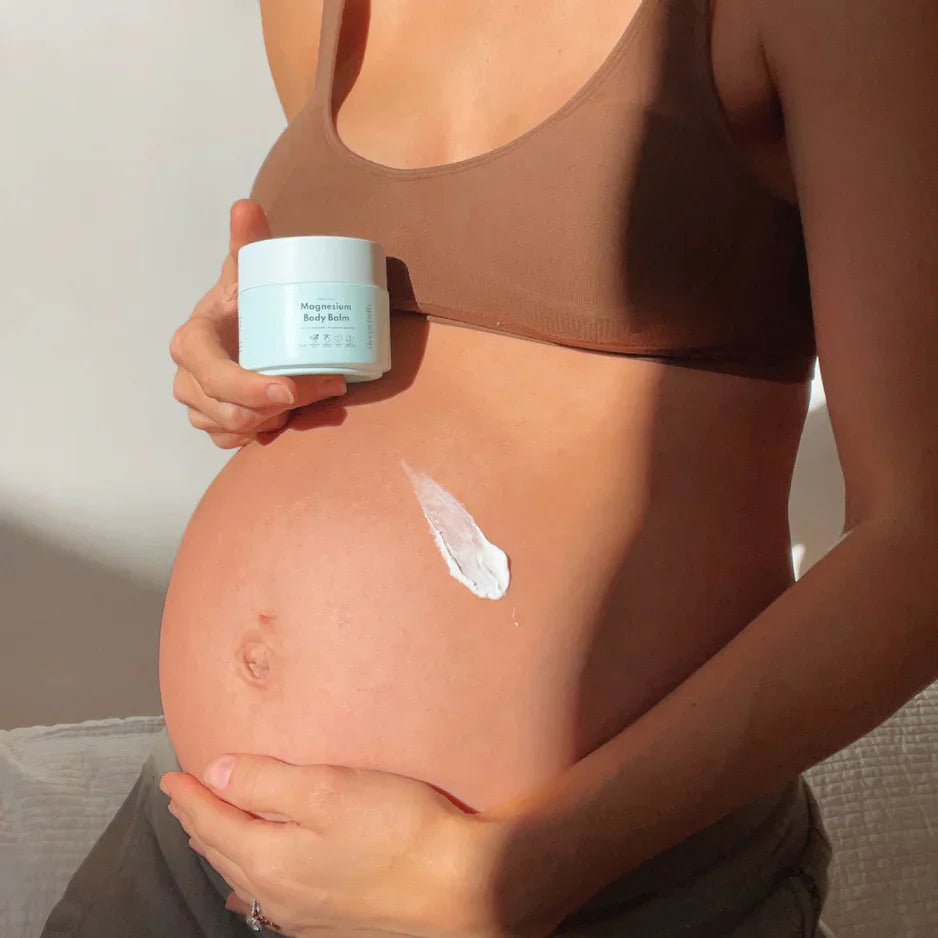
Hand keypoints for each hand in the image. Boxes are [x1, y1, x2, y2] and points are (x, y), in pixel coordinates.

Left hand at [159, 754, 566, 937]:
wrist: (465, 889)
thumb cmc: (400, 831)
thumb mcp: (328, 790)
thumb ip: (266, 782)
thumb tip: (216, 771)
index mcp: (270, 859)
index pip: (213, 821)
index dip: (190, 795)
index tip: (171, 776)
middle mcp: (279, 895)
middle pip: (223, 853)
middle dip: (199, 823)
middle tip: (184, 799)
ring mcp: (306, 915)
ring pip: (245, 881)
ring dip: (223, 852)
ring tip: (210, 835)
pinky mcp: (333, 922)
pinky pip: (273, 901)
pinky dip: (253, 881)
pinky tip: (260, 884)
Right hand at [169, 199, 346, 448]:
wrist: (241, 331)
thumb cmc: (243, 303)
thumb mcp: (244, 273)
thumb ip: (246, 243)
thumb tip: (246, 206)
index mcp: (191, 343)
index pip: (213, 374)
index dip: (248, 387)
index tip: (289, 388)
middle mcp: (188, 380)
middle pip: (230, 410)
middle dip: (281, 405)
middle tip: (328, 387)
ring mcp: (199, 407)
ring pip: (237, 429)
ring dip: (279, 419)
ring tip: (317, 395)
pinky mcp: (214, 426)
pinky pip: (236, 443)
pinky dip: (266, 433)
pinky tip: (292, 415)